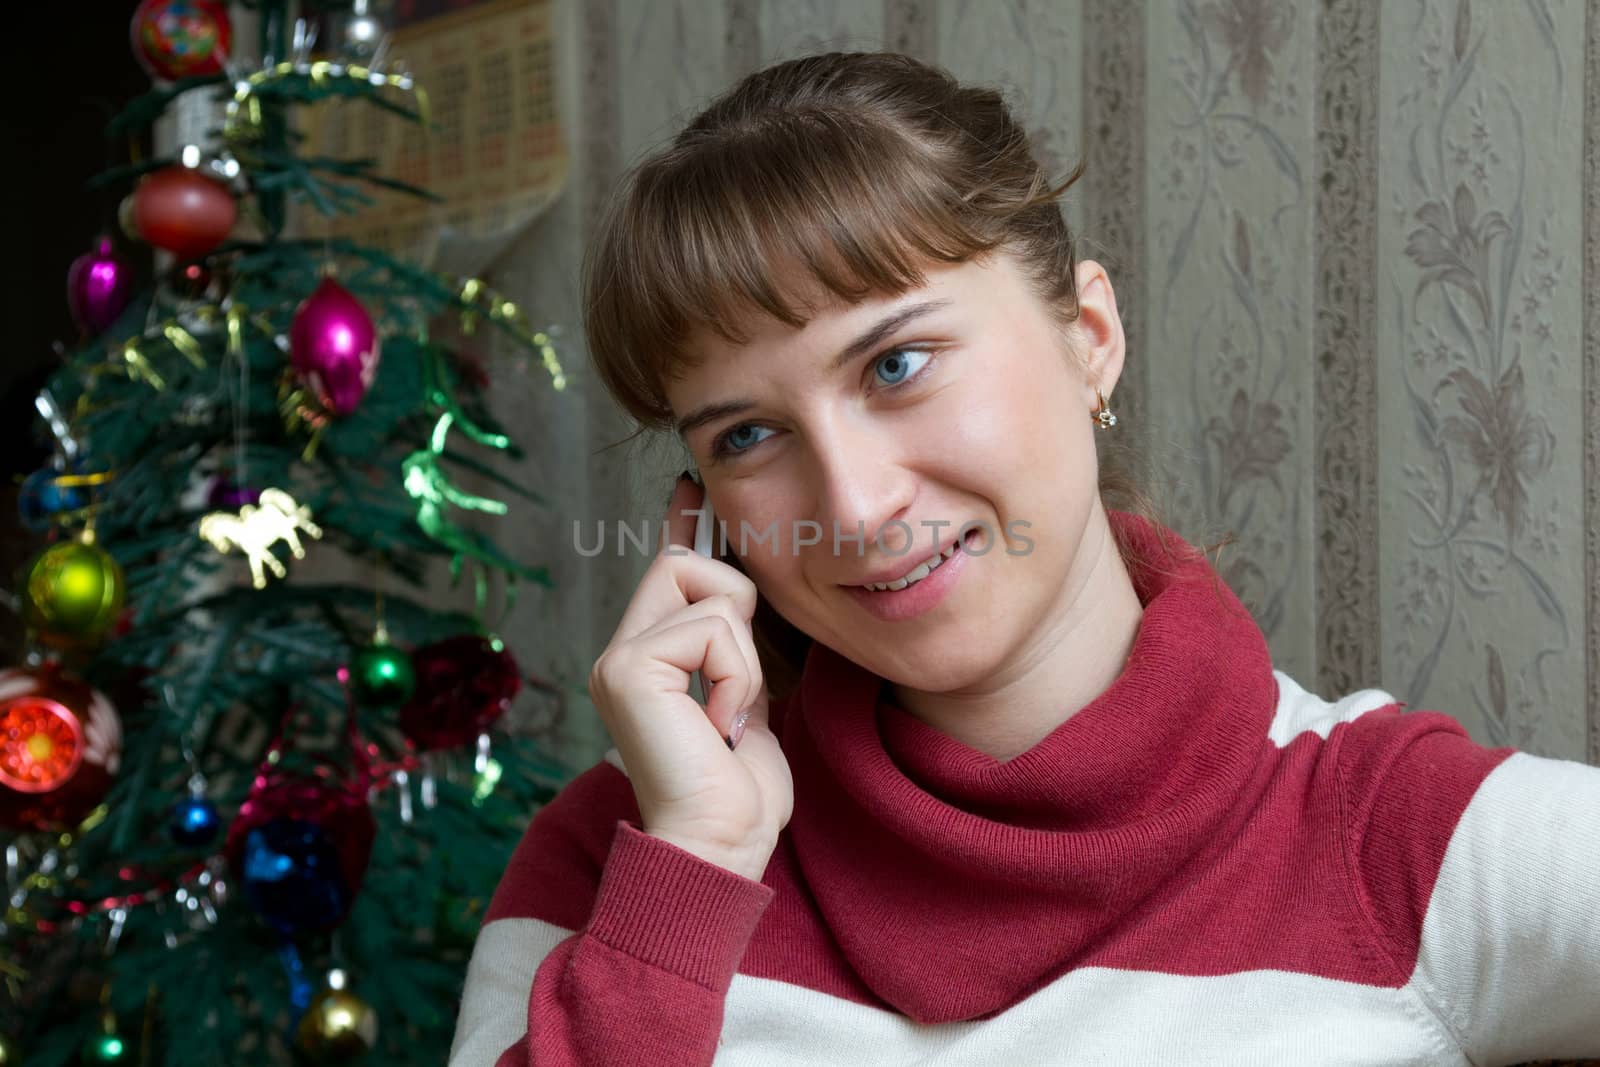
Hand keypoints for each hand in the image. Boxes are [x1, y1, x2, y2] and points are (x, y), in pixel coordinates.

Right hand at [587, 476, 793, 880]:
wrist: (718, 847)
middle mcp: (623, 653)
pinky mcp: (629, 668)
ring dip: (743, 657)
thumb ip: (733, 650)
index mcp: (648, 660)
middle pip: (684, 563)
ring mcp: (619, 658)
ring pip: (707, 590)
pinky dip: (738, 677)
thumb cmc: (737, 794)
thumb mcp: (746, 702)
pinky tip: (722, 727)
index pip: (665, 572)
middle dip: (735, 608)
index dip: (682, 526)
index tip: (689, 485)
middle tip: (738, 686)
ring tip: (730, 718)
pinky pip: (713, 629)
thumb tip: (739, 598)